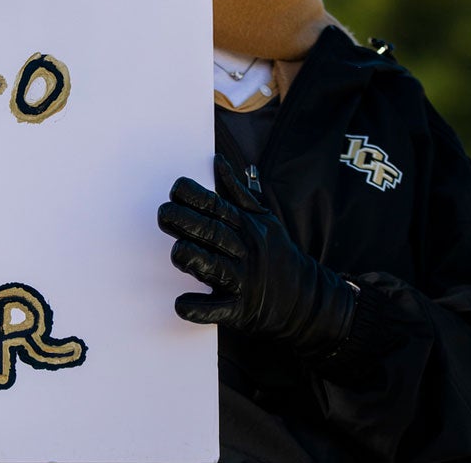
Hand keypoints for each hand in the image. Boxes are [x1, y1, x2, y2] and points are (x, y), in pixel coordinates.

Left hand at [158, 157, 355, 358]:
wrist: (307, 299)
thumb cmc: (277, 254)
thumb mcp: (263, 218)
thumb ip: (237, 192)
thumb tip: (218, 162)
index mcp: (247, 227)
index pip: (217, 206)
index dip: (195, 196)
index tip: (175, 190)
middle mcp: (245, 250)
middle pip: (213, 232)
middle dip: (187, 222)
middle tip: (163, 214)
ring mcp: (244, 280)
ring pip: (215, 267)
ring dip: (194, 259)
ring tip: (178, 252)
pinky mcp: (241, 309)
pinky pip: (219, 309)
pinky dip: (200, 308)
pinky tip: (182, 304)